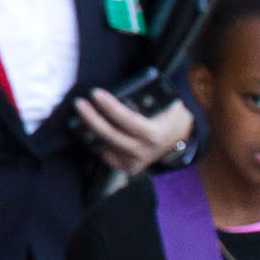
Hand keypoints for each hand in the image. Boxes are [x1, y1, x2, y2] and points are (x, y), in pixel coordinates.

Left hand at [72, 88, 194, 174]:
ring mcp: (135, 162)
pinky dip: (98, 142)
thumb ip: (149, 97)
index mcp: (155, 134)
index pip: (128, 121)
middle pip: (111, 136)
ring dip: (91, 130)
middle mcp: (144, 152)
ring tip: (83, 112)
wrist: (179, 137)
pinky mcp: (128, 168)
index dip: (111, 107)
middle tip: (79, 103)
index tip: (95, 93)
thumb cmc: (170, 114)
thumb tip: (122, 91)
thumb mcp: (168, 102)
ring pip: (105, 146)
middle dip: (92, 118)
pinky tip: (93, 130)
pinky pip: (107, 155)